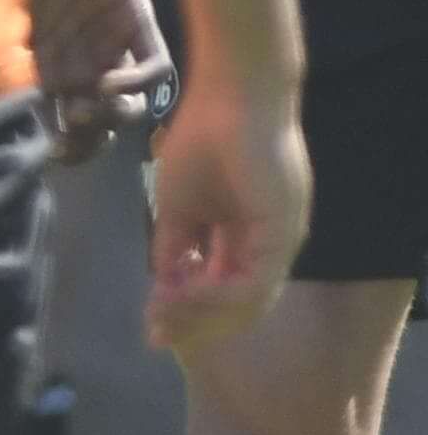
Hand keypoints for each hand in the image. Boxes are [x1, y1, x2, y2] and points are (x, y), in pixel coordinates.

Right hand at [26, 0, 172, 162]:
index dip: (63, 144)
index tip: (47, 151)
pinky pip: (157, 67)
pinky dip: (140, 85)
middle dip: (89, 137)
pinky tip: (109, 83)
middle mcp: (85, 59)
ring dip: (112, 116)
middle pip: (101, 122)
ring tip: (87, 106)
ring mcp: (113, 42)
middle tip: (70, 132)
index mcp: (50, 64)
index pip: (65, 121)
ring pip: (132, 102)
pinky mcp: (137, 19)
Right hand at [142, 82, 305, 357]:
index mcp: (246, 236)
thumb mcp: (176, 207)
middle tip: (156, 336)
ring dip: (201, 316)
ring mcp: (280, 241)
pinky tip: (180, 293)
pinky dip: (214, 297)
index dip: (187, 309)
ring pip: (247, 302)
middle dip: (193, 323)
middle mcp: (269, 245)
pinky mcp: (282, 235)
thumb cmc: (203, 140)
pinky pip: (252, 285)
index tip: (151, 326)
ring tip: (163, 317)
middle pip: (237, 304)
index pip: (221, 287)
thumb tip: (160, 287)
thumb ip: (172, 248)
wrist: (231, 98)